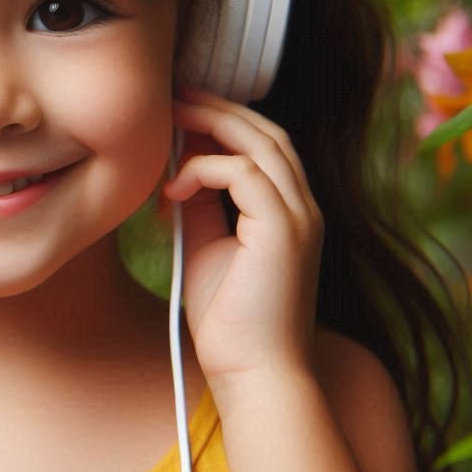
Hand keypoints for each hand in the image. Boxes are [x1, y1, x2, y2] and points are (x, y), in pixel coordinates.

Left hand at [162, 90, 322, 384]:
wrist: (251, 374)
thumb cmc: (228, 319)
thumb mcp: (206, 246)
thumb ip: (200, 205)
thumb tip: (177, 170)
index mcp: (290, 211)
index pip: (265, 144)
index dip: (224, 119)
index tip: (179, 110)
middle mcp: (304, 207)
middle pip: (267, 132)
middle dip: (218, 108)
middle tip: (172, 97)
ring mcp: (301, 217)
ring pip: (261, 142)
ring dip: (210, 125)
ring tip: (168, 122)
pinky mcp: (284, 231)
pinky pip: (245, 173)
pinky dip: (203, 170)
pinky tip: (172, 191)